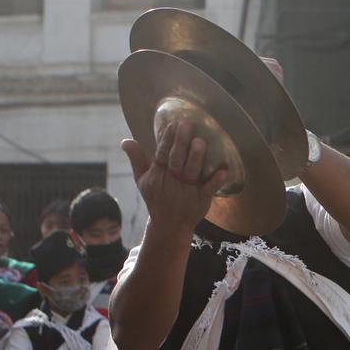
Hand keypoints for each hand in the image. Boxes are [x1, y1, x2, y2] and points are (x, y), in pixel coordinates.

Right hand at [121, 121, 226, 235]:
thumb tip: (125, 140)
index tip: (172, 123)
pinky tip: (223, 171)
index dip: (166, 139)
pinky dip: (215, 181)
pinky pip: (208, 190)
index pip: (160, 154)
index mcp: (157, 175)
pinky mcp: (201, 201)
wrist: (169, 226)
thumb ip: (136, 159)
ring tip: (200, 141)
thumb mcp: (142, 180)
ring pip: (191, 172)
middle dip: (180, 142)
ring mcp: (187, 191)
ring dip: (196, 157)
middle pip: (175, 160)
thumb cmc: (156, 198)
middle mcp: (171, 181)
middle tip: (186, 124)